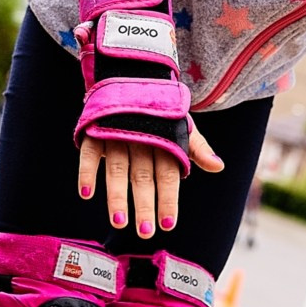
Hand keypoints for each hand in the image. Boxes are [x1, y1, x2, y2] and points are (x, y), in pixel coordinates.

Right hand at [77, 125, 227, 238]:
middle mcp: (142, 138)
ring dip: (117, 195)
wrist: (132, 75)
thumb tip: (219, 167)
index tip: (168, 225)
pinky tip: (86, 194)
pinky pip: (90, 153)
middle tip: (145, 231)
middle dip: (145, 204)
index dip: (168, 199)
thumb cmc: (159, 112)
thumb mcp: (181, 126)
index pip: (168, 174)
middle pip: (143, 176)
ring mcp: (116, 134)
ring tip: (118, 222)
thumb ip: (197, 149)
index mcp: (164, 140)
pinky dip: (87, 172)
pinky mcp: (95, 130)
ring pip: (118, 169)